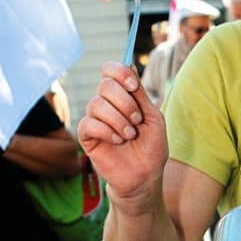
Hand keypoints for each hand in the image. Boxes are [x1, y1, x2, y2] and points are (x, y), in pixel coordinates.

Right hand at [78, 63, 168, 201]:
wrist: (145, 176)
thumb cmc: (151, 147)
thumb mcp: (153, 117)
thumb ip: (140, 94)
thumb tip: (130, 64)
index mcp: (122, 96)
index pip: (110, 70)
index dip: (120, 73)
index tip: (133, 86)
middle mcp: (106, 104)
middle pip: (104, 84)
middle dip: (125, 102)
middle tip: (137, 120)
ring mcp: (95, 119)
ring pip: (96, 104)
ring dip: (118, 119)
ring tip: (130, 135)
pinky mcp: (87, 136)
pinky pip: (88, 123)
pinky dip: (106, 130)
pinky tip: (118, 141)